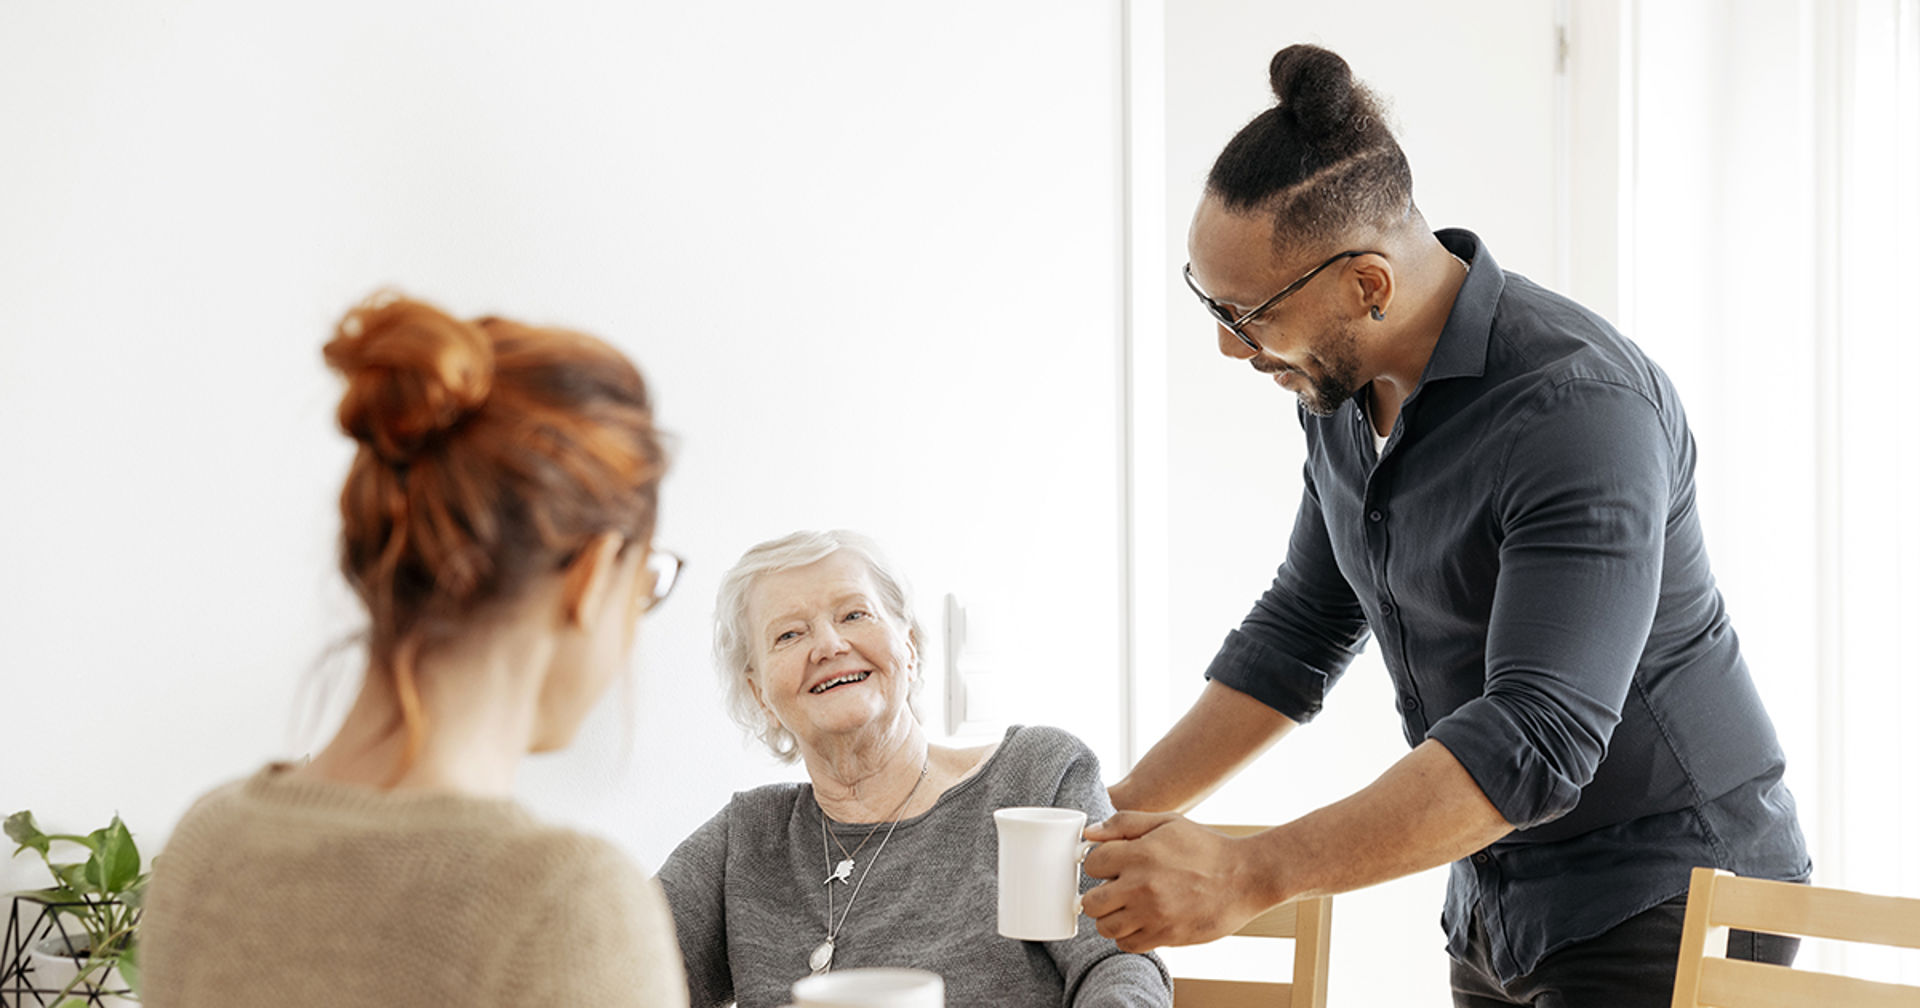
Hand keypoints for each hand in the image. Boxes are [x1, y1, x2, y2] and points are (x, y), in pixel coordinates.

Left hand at [1079, 812, 1273, 951]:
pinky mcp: (1165, 936)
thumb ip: (1124, 824)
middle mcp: (1141, 887)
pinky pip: (1128, 944)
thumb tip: (1090, 833)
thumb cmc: (1206, 847)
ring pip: (1106, 927)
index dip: (1098, 863)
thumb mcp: (1167, 822)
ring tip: (1126, 906)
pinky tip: (1141, 921)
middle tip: (1113, 889)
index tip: (1111, 865)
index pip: (1092, 864)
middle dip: (1098, 894)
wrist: (1245, 878)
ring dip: (1110, 917)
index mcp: (1140, 854)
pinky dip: (1128, 935)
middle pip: (1091, 902)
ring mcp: (1153, 915)